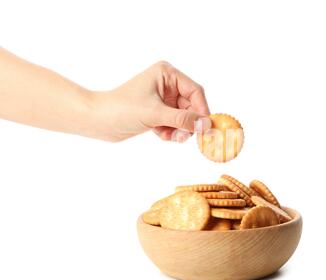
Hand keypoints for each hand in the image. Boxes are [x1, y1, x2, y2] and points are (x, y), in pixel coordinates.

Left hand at [91, 61, 210, 141]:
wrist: (97, 121)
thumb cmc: (122, 109)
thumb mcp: (156, 114)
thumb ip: (183, 119)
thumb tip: (206, 124)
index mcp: (167, 74)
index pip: (195, 91)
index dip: (202, 110)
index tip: (206, 128)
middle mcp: (166, 83)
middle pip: (191, 106)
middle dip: (188, 123)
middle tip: (185, 138)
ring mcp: (162, 98)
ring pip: (183, 117)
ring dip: (180, 130)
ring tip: (172, 138)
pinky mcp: (157, 112)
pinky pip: (174, 123)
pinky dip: (171, 132)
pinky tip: (161, 135)